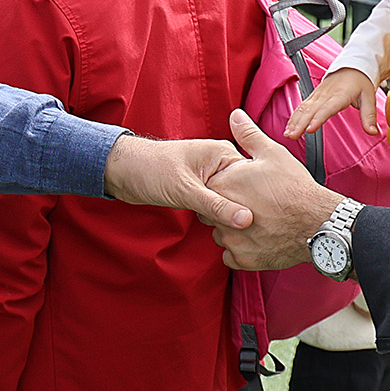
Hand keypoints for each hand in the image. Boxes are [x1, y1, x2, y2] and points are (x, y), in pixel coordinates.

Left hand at [102, 134, 248, 229]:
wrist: (124, 171)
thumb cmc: (151, 170)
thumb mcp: (186, 190)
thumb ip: (216, 206)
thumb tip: (246, 220)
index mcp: (223, 154)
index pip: (251, 179)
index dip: (258, 202)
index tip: (265, 223)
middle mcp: (220, 164)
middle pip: (243, 192)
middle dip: (246, 212)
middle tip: (253, 234)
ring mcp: (211, 177)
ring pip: (230, 201)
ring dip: (232, 217)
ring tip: (242, 237)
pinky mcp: (201, 190)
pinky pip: (218, 205)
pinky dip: (220, 217)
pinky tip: (226, 233)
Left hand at [208, 110, 343, 269]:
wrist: (317, 222)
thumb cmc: (294, 186)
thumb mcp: (271, 153)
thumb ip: (247, 135)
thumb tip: (234, 115)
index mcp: (223, 185)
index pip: (208, 187)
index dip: (225, 186)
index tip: (242, 187)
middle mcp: (220, 214)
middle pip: (211, 212)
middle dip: (225, 208)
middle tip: (250, 205)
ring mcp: (230, 240)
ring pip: (221, 234)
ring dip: (232, 230)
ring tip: (257, 222)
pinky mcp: (242, 259)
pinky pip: (231, 255)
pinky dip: (242, 249)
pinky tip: (258, 239)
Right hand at [284, 68, 377, 138]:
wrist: (352, 67)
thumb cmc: (360, 83)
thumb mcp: (369, 98)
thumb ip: (369, 116)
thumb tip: (374, 132)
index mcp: (340, 94)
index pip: (327, 108)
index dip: (317, 118)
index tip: (309, 129)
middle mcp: (326, 94)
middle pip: (310, 110)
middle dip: (299, 123)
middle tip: (292, 136)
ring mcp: (318, 95)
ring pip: (303, 108)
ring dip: (294, 121)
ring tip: (288, 134)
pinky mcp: (313, 97)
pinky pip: (301, 107)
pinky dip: (294, 117)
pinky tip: (289, 127)